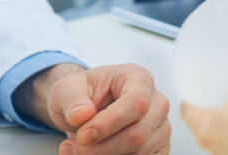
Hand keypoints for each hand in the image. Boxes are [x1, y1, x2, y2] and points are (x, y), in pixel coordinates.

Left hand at [16, 63, 170, 154]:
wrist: (86, 110)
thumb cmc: (81, 95)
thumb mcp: (66, 88)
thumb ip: (71, 98)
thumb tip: (81, 115)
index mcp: (139, 79)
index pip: (136, 103)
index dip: (109, 124)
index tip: (82, 136)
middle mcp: (157, 103)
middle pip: (138, 134)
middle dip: (102, 148)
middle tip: (76, 149)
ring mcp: (161, 128)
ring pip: (140, 154)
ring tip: (78, 152)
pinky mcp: (159, 149)